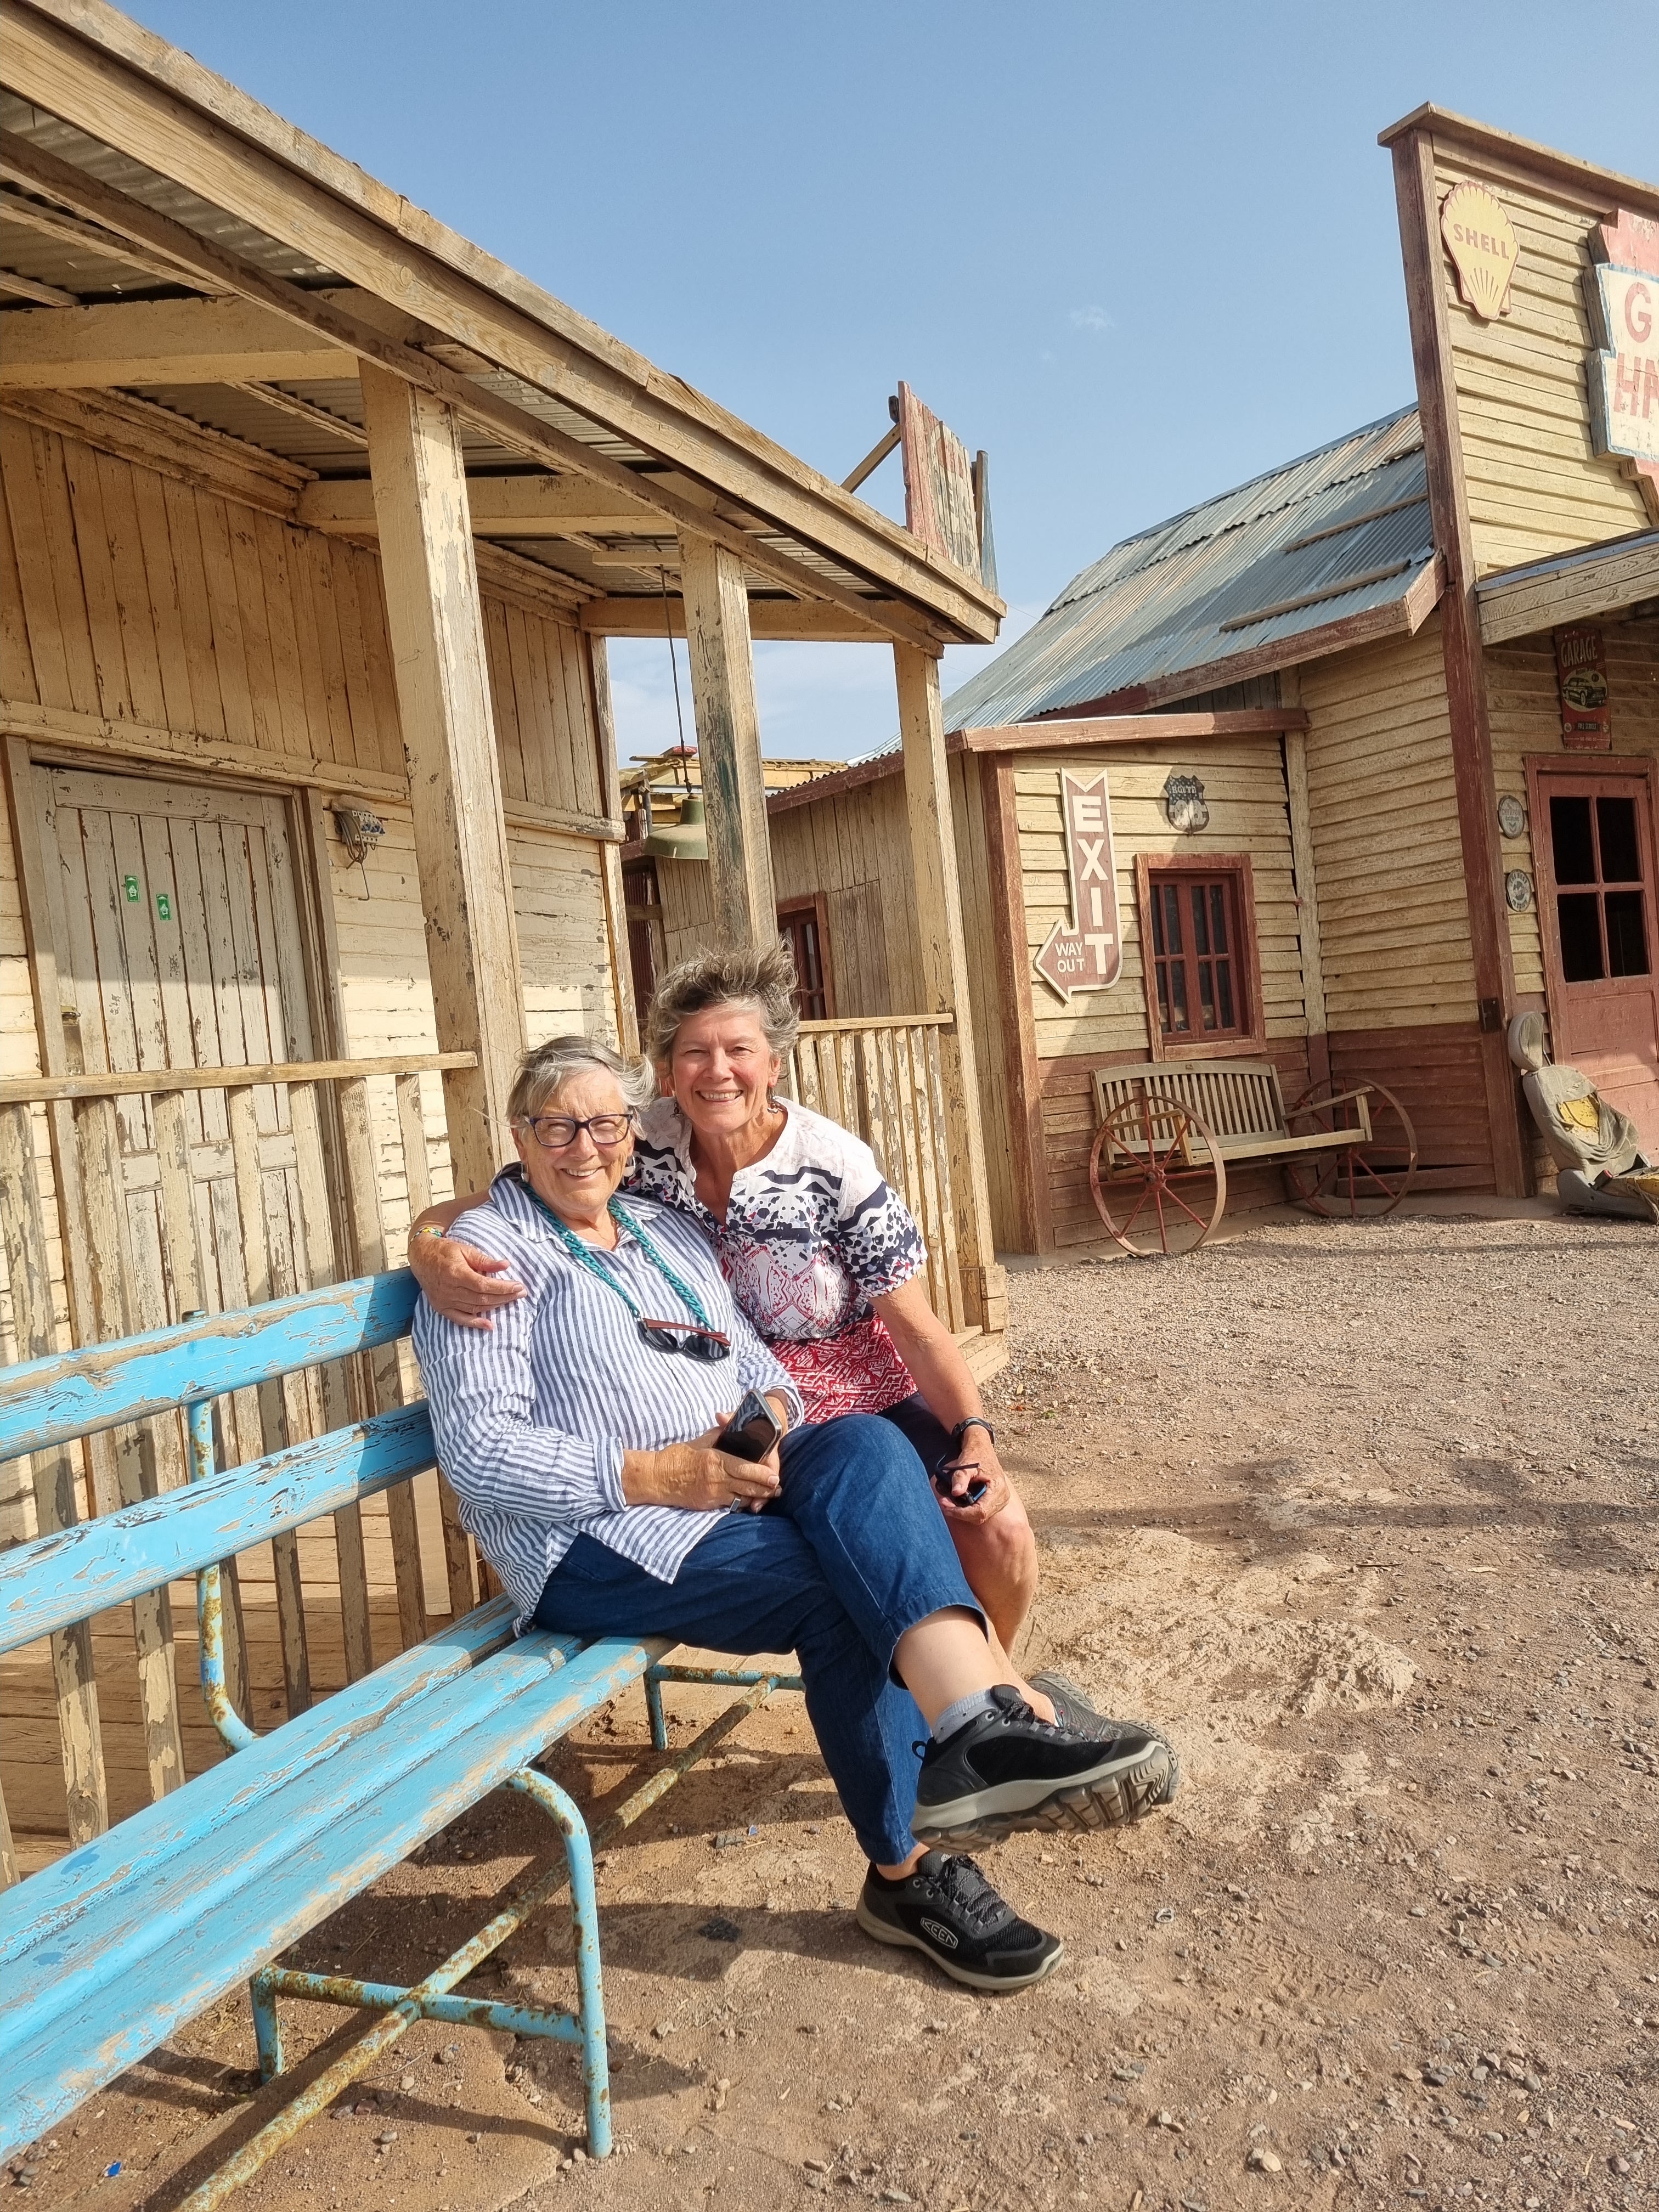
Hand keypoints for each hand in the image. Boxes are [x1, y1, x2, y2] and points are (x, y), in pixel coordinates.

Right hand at [410, 1236, 525, 1329]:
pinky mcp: (441, 1308)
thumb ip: (485, 1260)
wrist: (421, 1257)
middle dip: (504, 1297)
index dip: (503, 1288)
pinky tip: (489, 1325)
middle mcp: (449, 1290)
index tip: (518, 1286)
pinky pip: (460, 1319)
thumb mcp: (465, 1250)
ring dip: (495, 1307)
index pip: (484, 1285)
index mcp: (456, 1273)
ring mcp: (444, 1301)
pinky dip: (475, 1323)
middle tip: (521, 1293)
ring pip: (474, 1308)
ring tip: (511, 1301)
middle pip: (482, 1298)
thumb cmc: (445, 1251)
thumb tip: (506, 1265)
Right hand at [622, 1417, 781, 1511]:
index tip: (775, 1476)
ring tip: (768, 1495)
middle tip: (778, 1488)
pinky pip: (730, 1504)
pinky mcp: (707, 1504)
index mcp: (715, 1460)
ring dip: (756, 1497)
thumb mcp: (700, 1441)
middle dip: (765, 1488)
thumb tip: (734, 1428)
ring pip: (741, 1498)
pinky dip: (740, 1502)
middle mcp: (716, 1479)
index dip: (762, 1474)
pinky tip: (749, 1501)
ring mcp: (712, 1494)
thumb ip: (719, 1435)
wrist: (657, 1477)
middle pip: (748, 1486)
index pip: (745, 1469)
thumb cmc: (677, 1456)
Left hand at [935, 1438, 1009, 1527]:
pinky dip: (968, 1510)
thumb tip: (956, 1493)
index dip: (962, 1513)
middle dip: (960, 1514)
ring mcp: (1000, 1500)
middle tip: (944, 1504)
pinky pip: (981, 1512)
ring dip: (963, 1513)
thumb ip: (960, 1478)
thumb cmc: (975, 1454)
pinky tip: (958, 1503)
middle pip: (980, 1516)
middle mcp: (1002, 1496)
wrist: (981, 1448)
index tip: (947, 1507)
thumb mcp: (965, 1465)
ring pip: (980, 1516)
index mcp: (997, 1487)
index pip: (981, 1510)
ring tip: (948, 1503)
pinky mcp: (995, 1501)